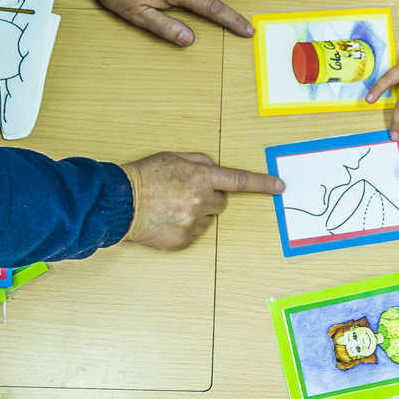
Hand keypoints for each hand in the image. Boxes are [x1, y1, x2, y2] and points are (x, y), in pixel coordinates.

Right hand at [119, 151, 284, 249]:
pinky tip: (166, 220)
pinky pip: (193, 233)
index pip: (239, 180)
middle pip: (221, 202)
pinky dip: (183, 227)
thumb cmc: (143, 177)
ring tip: (169, 207)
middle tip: (185, 193)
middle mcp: (200, 201)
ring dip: (195, 212)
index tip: (279, 187)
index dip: (262, 183)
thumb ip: (198, 161)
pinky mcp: (183, 241)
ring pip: (206, 219)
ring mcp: (192, 223)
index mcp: (201, 178)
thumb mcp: (172, 157)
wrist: (119, 204)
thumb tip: (214, 168)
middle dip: (209, 197)